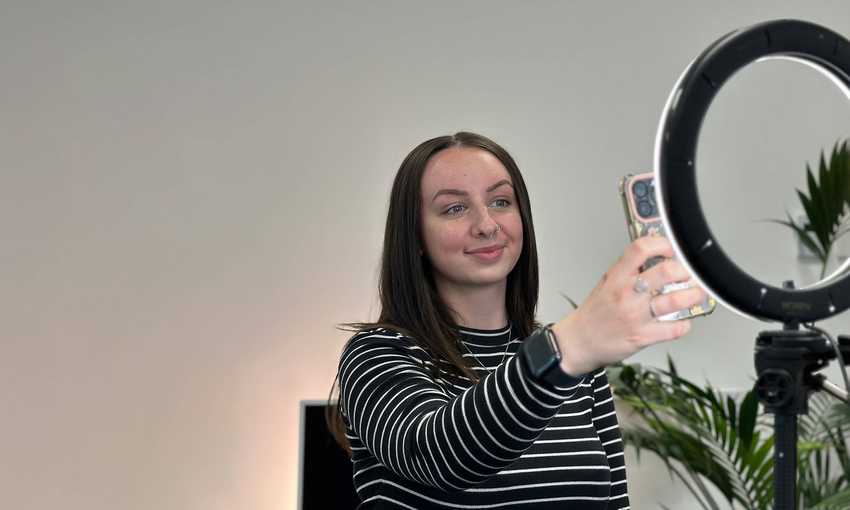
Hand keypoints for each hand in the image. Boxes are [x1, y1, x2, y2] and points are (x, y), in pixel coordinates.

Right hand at [552, 236, 708, 375]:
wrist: (578, 342)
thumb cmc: (594, 313)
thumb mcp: (606, 283)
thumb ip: (628, 271)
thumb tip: (655, 258)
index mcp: (617, 277)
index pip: (641, 249)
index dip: (662, 245)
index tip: (671, 250)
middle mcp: (627, 293)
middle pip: (666, 272)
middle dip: (686, 271)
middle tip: (689, 274)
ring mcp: (635, 315)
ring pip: (676, 300)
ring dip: (694, 295)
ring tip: (696, 294)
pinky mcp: (642, 336)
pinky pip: (674, 329)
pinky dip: (684, 325)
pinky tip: (682, 321)